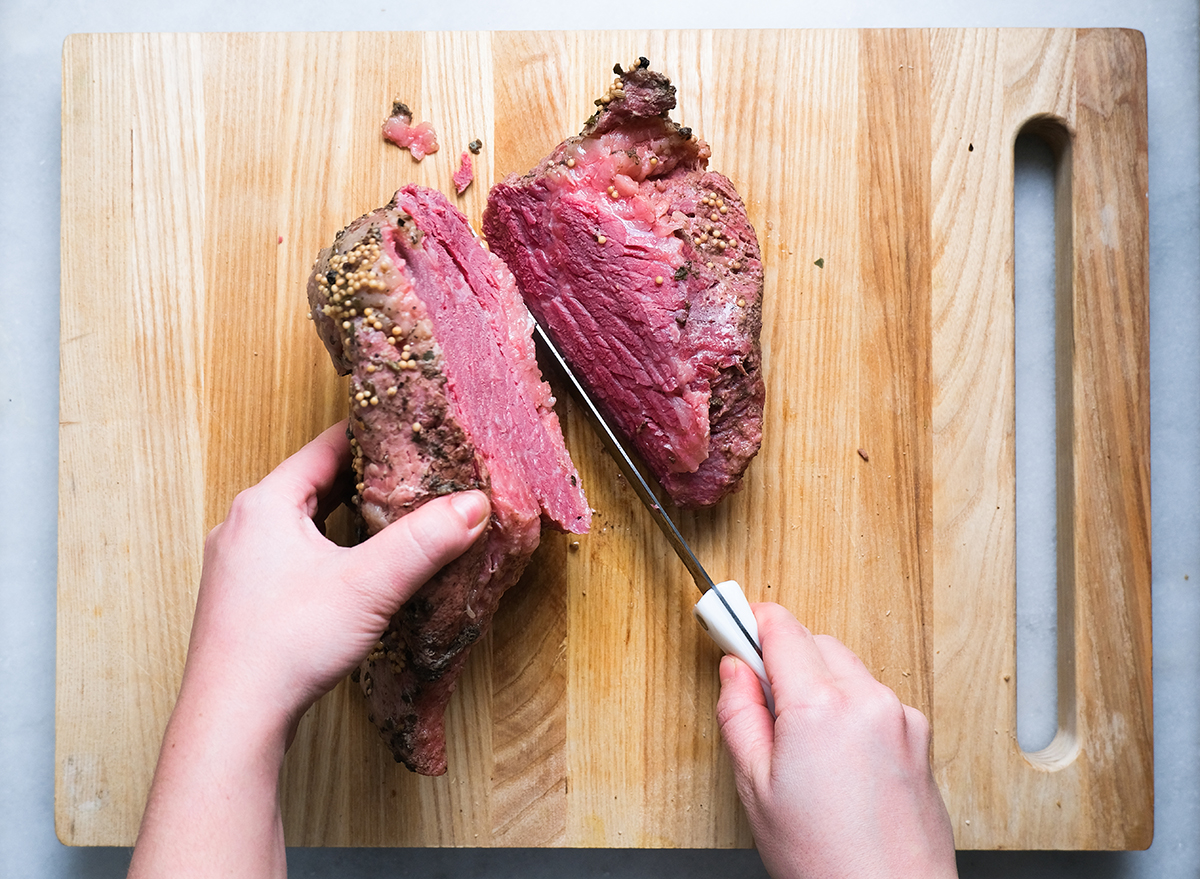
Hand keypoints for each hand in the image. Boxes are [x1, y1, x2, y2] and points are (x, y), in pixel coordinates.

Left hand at [182, 419, 490, 736]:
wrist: (231, 719)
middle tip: (410, 472)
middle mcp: (242, 525)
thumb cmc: (285, 646)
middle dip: (362, 477)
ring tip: (388, 514)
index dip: (371, 435)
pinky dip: (323, 548)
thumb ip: (425, 541)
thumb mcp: (369, 585)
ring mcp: (237, 564)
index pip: (325, 447)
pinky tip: (350, 567)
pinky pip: (288, 553)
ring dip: (341, 514)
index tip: (408, 429)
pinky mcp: (241, 598)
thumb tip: (474, 505)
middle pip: (312, 482)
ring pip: (299, 520)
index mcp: (264, 503)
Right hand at [716, 603, 956, 878]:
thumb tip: (734, 669)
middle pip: (815, 642)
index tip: (731, 622)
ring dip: (819, 682)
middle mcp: (867, 700)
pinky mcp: (919, 735)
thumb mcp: (756, 787)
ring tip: (801, 742)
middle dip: (784, 658)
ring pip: (847, 668)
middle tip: (760, 696)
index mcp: (820, 707)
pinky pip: (874, 697)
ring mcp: (900, 716)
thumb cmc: (826, 861)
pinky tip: (836, 756)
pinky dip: (851, 707)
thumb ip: (739, 714)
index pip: (781, 628)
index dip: (749, 621)